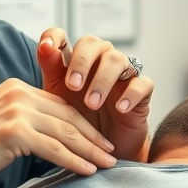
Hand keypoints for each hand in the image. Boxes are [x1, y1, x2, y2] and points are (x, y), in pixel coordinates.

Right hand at [0, 78, 115, 187]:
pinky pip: (55, 149)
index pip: (60, 104)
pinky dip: (75, 161)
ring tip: (108, 163)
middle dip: (93, 136)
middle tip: (112, 152)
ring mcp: (17, 111)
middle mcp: (18, 93)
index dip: (84, 123)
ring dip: (90, 150)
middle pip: (68, 116)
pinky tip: (88, 171)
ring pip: (65, 132)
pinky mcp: (15, 132)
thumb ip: (23, 121)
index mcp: (16, 87)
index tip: (99, 139)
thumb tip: (49, 135)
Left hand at [36, 28, 151, 161]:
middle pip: (92, 43)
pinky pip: (142, 83)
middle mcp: (99, 60)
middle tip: (73, 86)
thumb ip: (51, 70)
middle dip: (81, 62)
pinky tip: (120, 108)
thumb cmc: (78, 120)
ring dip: (102, 81)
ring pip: (117, 60)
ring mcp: (122, 73)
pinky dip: (131, 94)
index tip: (46, 48)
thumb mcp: (58, 97)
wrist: (101, 151)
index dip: (54, 37)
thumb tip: (45, 47)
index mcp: (74, 60)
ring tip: (92, 104)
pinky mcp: (142, 91)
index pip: (63, 37)